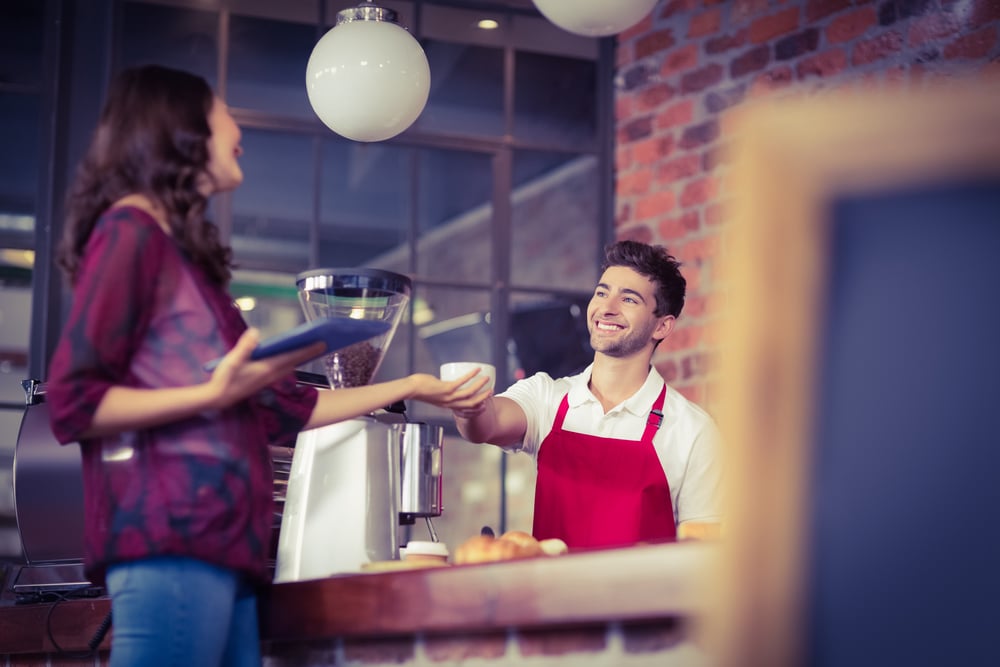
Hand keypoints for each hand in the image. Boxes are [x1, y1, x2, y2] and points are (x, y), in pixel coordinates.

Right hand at [205, 328, 323, 408]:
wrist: (217, 399)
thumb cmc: (223, 379)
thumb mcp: (231, 361)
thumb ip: (244, 347)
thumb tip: (255, 332)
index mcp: (266, 368)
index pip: (291, 357)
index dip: (307, 349)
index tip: (321, 343)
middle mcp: (271, 374)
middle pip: (295, 361)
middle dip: (309, 352)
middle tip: (323, 343)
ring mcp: (268, 378)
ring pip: (290, 366)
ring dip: (301, 357)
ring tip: (311, 347)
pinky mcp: (264, 380)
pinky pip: (283, 368)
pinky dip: (291, 361)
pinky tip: (291, 357)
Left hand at [408, 369, 492, 410]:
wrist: (411, 389)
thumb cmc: (420, 389)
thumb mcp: (434, 393)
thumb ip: (440, 389)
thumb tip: (444, 380)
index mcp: (448, 405)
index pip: (466, 409)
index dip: (477, 406)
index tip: (485, 400)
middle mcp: (449, 403)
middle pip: (471, 403)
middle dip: (483, 397)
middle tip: (491, 390)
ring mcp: (448, 397)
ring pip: (469, 393)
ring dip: (480, 385)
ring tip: (487, 378)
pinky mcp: (445, 388)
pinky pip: (462, 382)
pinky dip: (471, 375)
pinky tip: (476, 369)